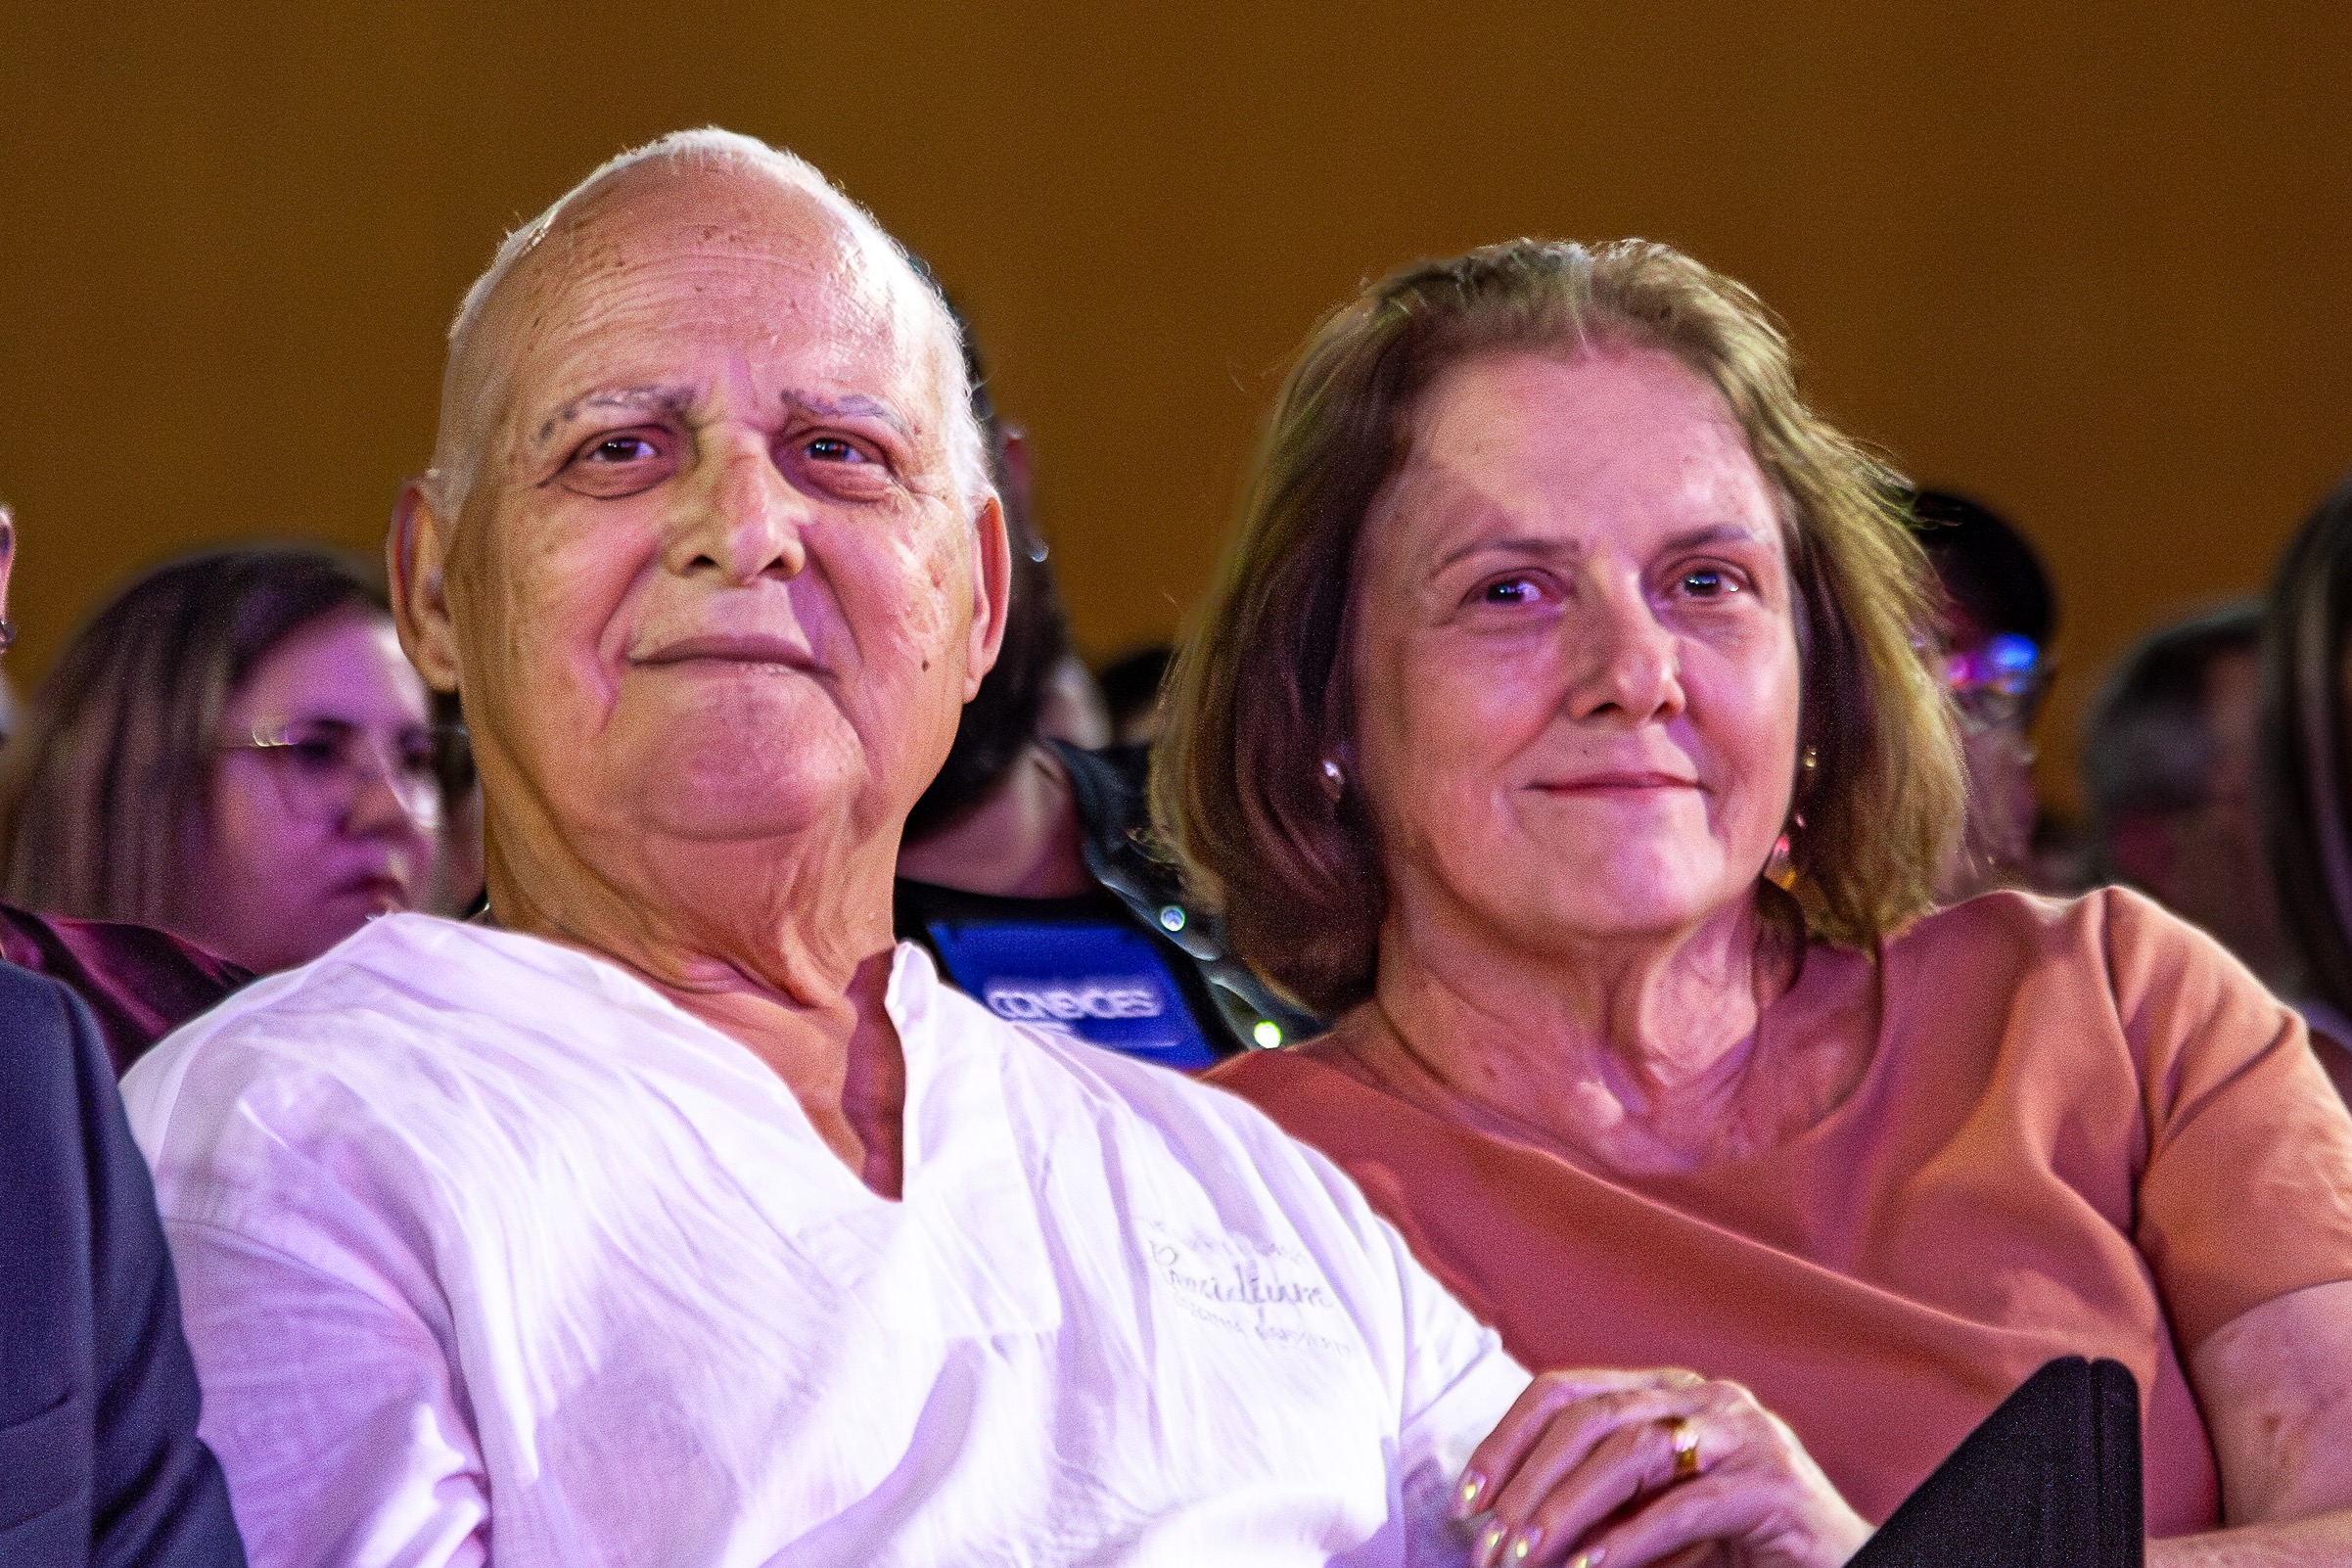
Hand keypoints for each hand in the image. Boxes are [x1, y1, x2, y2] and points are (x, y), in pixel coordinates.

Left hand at [1452, 1368, 1871, 1567]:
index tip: (1469, 1497)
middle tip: (1491, 1544)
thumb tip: (1504, 1527)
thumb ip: (1594, 1504)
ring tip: (1527, 1559)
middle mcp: (1704, 1396)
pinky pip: (1685, 1507)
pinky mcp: (1774, 1484)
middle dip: (1530, 1482)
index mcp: (1667, 1391)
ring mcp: (1745, 1433)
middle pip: (1591, 1417)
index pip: (1565, 1391)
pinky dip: (1628, 1541)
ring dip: (1568, 1510)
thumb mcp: (1649, 1513)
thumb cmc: (1734, 1545)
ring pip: (1632, 1452)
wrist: (1838, 1565)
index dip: (1508, 1440)